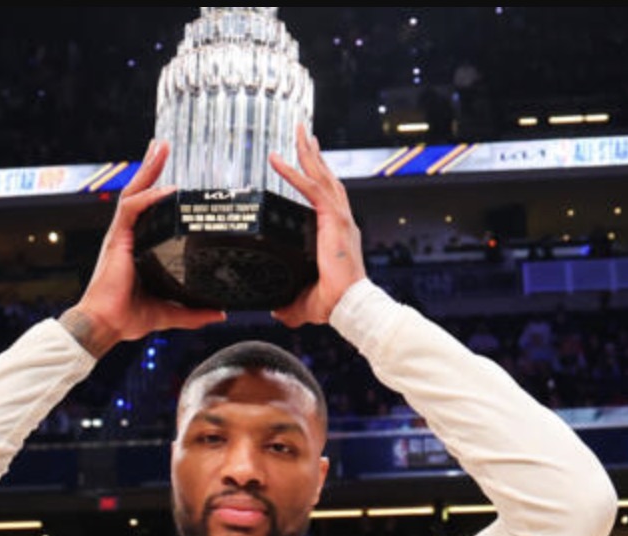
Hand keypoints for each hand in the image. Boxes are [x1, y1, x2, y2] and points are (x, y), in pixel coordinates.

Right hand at [60, 140, 224, 355]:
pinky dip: (148, 198)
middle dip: (151, 168)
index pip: (148, 211)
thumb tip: (219, 313)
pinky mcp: (116, 240)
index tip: (175, 178)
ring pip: (134, 193)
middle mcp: (128, 237)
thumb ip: (194, 312)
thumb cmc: (127, 318)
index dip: (157, 191)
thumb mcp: (169, 312)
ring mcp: (121, 236)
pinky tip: (165, 190)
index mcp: (138, 248)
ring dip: (148, 170)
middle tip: (163, 146)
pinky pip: (131, 210)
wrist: (106, 325)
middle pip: (140, 193)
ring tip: (160, 149)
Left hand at [268, 125, 366, 327]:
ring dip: (309, 153)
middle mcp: (341, 220)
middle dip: (314, 154)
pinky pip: (311, 189)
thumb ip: (290, 304)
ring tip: (300, 133)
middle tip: (304, 134)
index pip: (326, 198)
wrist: (350, 305)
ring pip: (322, 176)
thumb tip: (277, 311)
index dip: (316, 178)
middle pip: (327, 178)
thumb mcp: (305, 301)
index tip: (307, 162)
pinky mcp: (333, 220)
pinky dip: (293, 173)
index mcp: (336, 233)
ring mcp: (339, 217)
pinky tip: (277, 160)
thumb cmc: (335, 302)